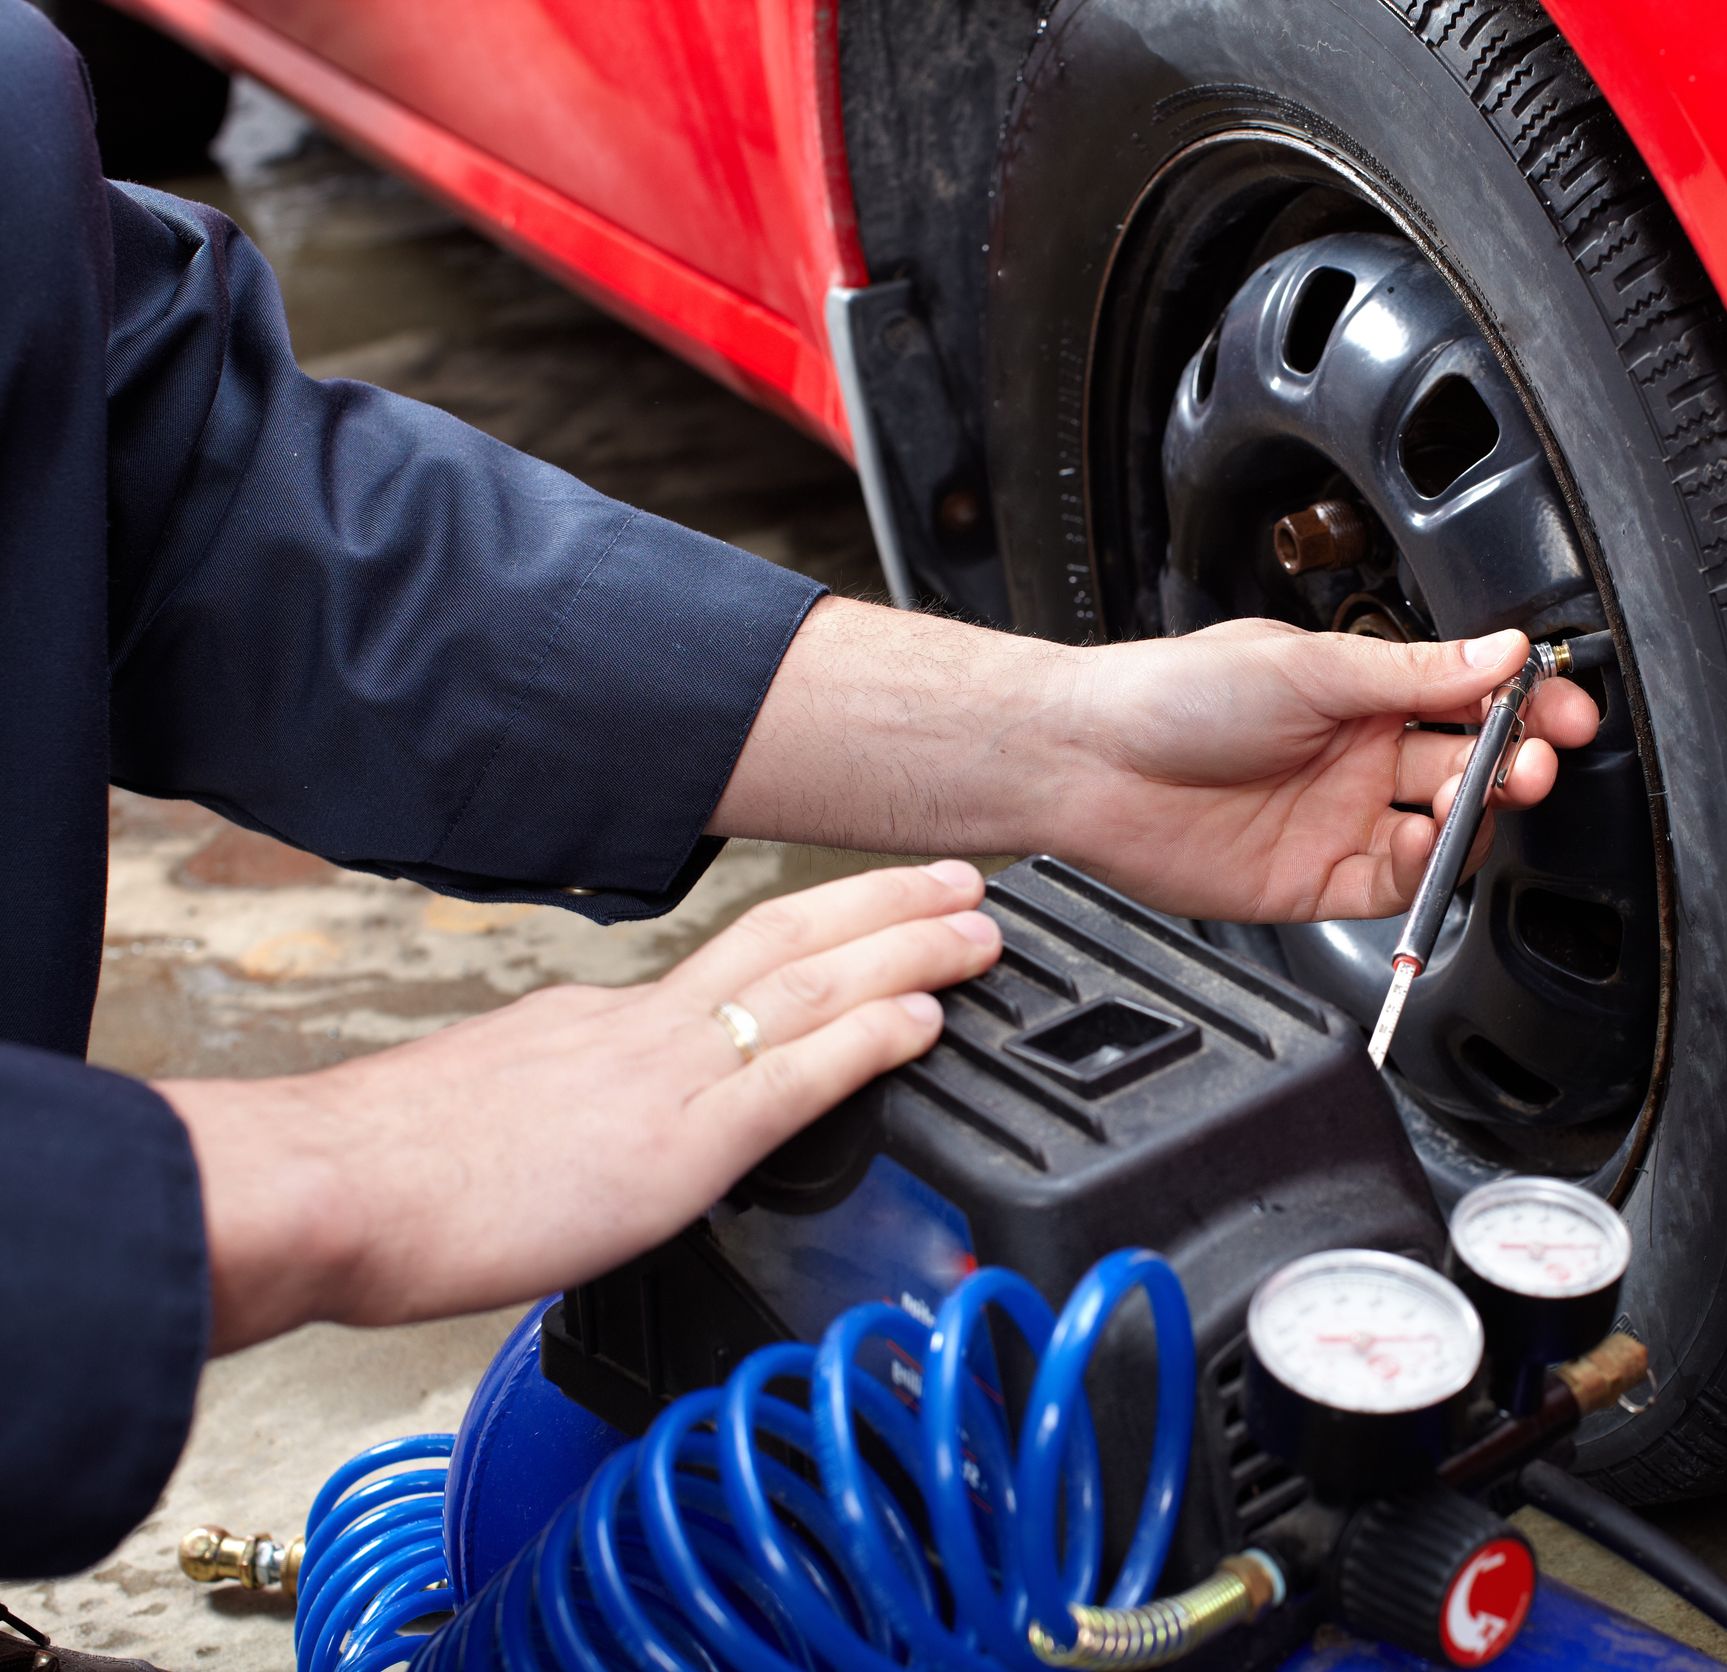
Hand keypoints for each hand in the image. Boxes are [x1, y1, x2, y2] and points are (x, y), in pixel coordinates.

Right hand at [158, 861, 1000, 1352]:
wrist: (323, 1189)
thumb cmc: (375, 1175)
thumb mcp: (474, 1119)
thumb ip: (549, 1114)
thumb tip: (577, 1141)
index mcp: (592, 1025)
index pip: (725, 972)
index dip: (812, 941)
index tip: (866, 924)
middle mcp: (637, 1028)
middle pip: (786, 940)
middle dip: (885, 905)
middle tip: (961, 880)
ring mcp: (663, 1078)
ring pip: (813, 987)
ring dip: (909, 950)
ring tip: (979, 928)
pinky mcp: (676, 1144)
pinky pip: (798, 1075)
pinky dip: (874, 1036)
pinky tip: (929, 1019)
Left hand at [1056, 619, 1600, 921]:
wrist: (1090, 763)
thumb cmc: (1174, 695)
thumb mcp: (1308, 667)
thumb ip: (1413, 672)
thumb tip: (1503, 653)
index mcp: (1359, 690)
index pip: (1464, 697)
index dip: (1521, 705)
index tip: (1563, 710)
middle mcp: (1355, 754)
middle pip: (1465, 764)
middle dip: (1513, 760)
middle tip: (1534, 757)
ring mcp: (1337, 818)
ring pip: (1441, 828)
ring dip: (1476, 813)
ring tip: (1485, 792)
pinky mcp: (1315, 881)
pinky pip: (1392, 884)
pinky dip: (1424, 867)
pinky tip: (1427, 837)